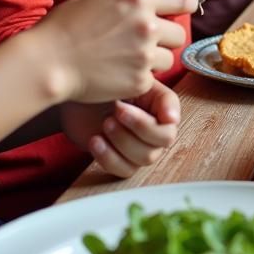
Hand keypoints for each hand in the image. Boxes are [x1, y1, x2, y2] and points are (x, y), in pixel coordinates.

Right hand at [34, 0, 195, 102]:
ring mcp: (145, 55)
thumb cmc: (64, 27)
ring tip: (128, 59)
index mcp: (138, 0)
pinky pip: (152, 78)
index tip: (187, 9)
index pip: (183, 0)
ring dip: (154, 60)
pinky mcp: (140, 81)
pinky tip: (118, 73)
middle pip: (179, 34)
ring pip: (168, 58)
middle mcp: (147, 26)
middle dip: (166, 38)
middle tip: (145, 42)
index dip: (188, 5)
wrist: (47, 63)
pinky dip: (139, 78)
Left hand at [62, 81, 180, 177]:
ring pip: (145, 157)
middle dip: (138, 127)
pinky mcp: (122, 161)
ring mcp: (140, 149)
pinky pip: (125, 170)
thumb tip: (172, 118)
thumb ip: (160, 98)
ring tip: (105, 123)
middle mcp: (157, 132)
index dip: (151, 121)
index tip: (125, 110)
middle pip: (162, 142)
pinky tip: (95, 140)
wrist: (82, 96)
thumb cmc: (110, 85)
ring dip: (123, 140)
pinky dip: (109, 157)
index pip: (171, 124)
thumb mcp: (137, 83)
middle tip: (116, 111)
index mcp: (164, 111)